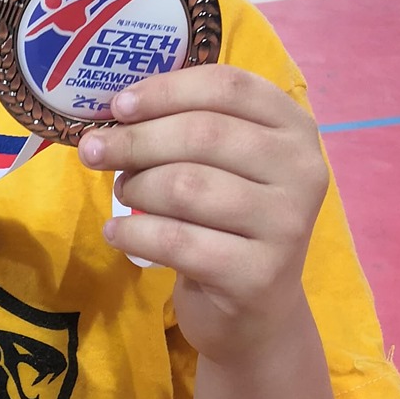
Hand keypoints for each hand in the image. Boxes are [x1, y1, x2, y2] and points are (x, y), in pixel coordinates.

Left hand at [78, 67, 328, 365]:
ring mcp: (286, 225)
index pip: (228, 86)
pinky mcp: (258, 274)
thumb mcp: (224, 165)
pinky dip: (133, 231)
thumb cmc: (227, 222)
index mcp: (295, 129)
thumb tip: (116, 108)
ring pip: (186, 186)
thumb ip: (188, 126)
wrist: (255, 312)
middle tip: (95, 151)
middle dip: (135, 140)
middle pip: (203, 134)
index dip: (166, 90)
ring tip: (122, 193)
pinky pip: (176, 240)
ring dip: (136, 186)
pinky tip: (116, 231)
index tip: (119, 106)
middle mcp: (303, 171)